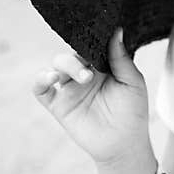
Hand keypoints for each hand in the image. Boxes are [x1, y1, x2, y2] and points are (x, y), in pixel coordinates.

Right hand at [32, 27, 154, 173]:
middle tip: (92, 71)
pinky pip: (40, 89)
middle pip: (72, 53)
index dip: (92, 39)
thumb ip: (121, 58)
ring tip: (82, 78)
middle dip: (80, 57)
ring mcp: (70, 88)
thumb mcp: (133, 81)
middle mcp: (84, 73)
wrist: (124, 143)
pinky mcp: (58, 105)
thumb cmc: (132, 110)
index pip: (92, 45)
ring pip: (57, 66)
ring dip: (65, 66)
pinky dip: (40, 80)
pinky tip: (50, 78)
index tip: (97, 33)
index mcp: (103, 65)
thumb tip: (116, 30)